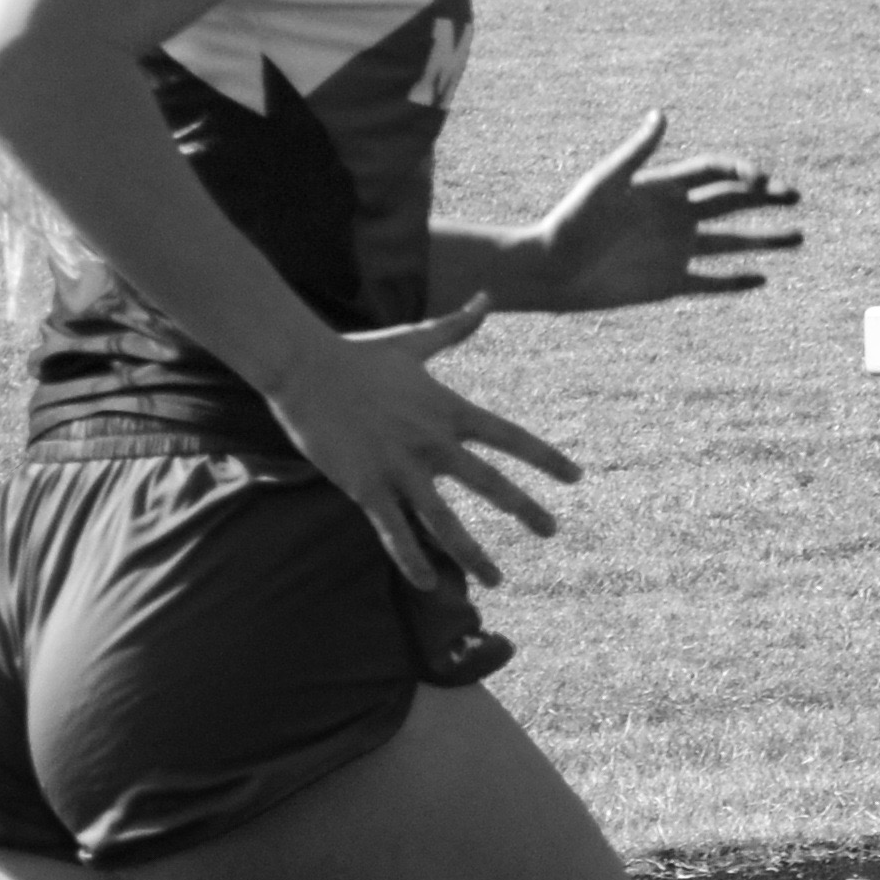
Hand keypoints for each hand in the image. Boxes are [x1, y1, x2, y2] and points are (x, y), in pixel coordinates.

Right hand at [266, 302, 583, 592]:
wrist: (304, 366)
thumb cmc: (359, 354)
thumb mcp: (414, 341)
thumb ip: (456, 326)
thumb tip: (487, 294)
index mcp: (449, 410)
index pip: (510, 438)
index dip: (545, 458)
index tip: (576, 478)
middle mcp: (432, 442)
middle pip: (490, 484)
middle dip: (525, 510)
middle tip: (553, 531)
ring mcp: (399, 467)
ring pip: (445, 521)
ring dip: (472, 554)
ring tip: (497, 580)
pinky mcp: (365, 486)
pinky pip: (394, 532)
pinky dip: (411, 560)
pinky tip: (428, 585)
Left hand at [524, 110, 805, 311]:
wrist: (550, 271)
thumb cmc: (571, 222)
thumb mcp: (604, 183)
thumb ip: (636, 152)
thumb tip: (660, 114)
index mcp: (663, 187)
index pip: (714, 172)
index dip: (740, 171)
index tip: (760, 179)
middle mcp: (676, 216)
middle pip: (732, 201)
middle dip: (766, 197)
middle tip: (795, 196)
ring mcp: (677, 250)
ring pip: (732, 241)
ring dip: (766, 238)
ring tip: (800, 236)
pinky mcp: (671, 283)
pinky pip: (711, 282)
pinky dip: (736, 281)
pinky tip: (763, 278)